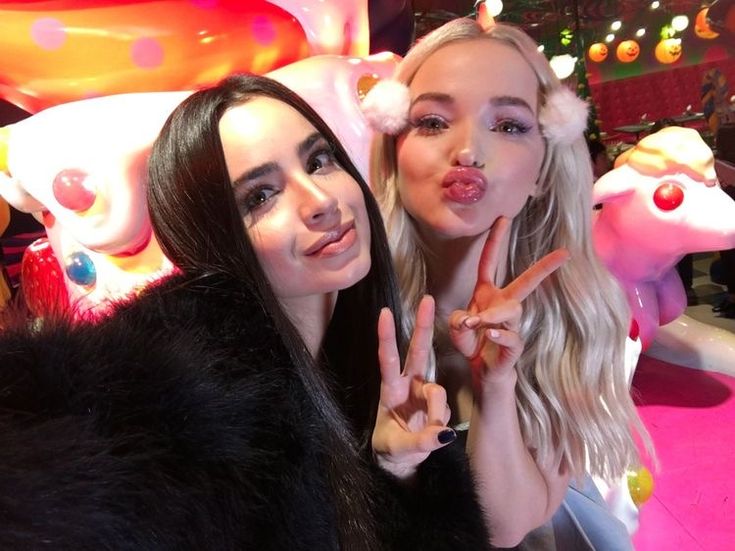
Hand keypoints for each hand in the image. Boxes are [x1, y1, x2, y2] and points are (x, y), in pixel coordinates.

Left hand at [372, 295, 455, 480]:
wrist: (401, 462)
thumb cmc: (391, 450)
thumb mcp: (399, 449)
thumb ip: (421, 442)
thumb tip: (445, 433)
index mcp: (389, 390)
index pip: (387, 359)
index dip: (387, 336)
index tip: (384, 313)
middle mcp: (407, 385)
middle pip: (417, 351)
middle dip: (423, 325)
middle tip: (428, 299)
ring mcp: (423, 393)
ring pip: (437, 390)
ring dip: (437, 412)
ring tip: (432, 435)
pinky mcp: (436, 404)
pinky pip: (445, 409)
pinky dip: (442, 424)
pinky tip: (434, 434)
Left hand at [448, 217, 568, 389]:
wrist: (482, 370)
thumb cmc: (472, 342)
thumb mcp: (457, 327)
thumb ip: (458, 320)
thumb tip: (468, 320)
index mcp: (487, 293)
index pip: (490, 262)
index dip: (495, 240)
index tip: (503, 218)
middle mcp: (503, 305)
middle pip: (526, 282)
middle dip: (543, 267)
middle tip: (563, 254)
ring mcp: (511, 325)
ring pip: (513, 310)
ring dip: (493, 314)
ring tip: (476, 324)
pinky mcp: (514, 346)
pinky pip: (511, 337)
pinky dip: (500, 335)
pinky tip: (491, 336)